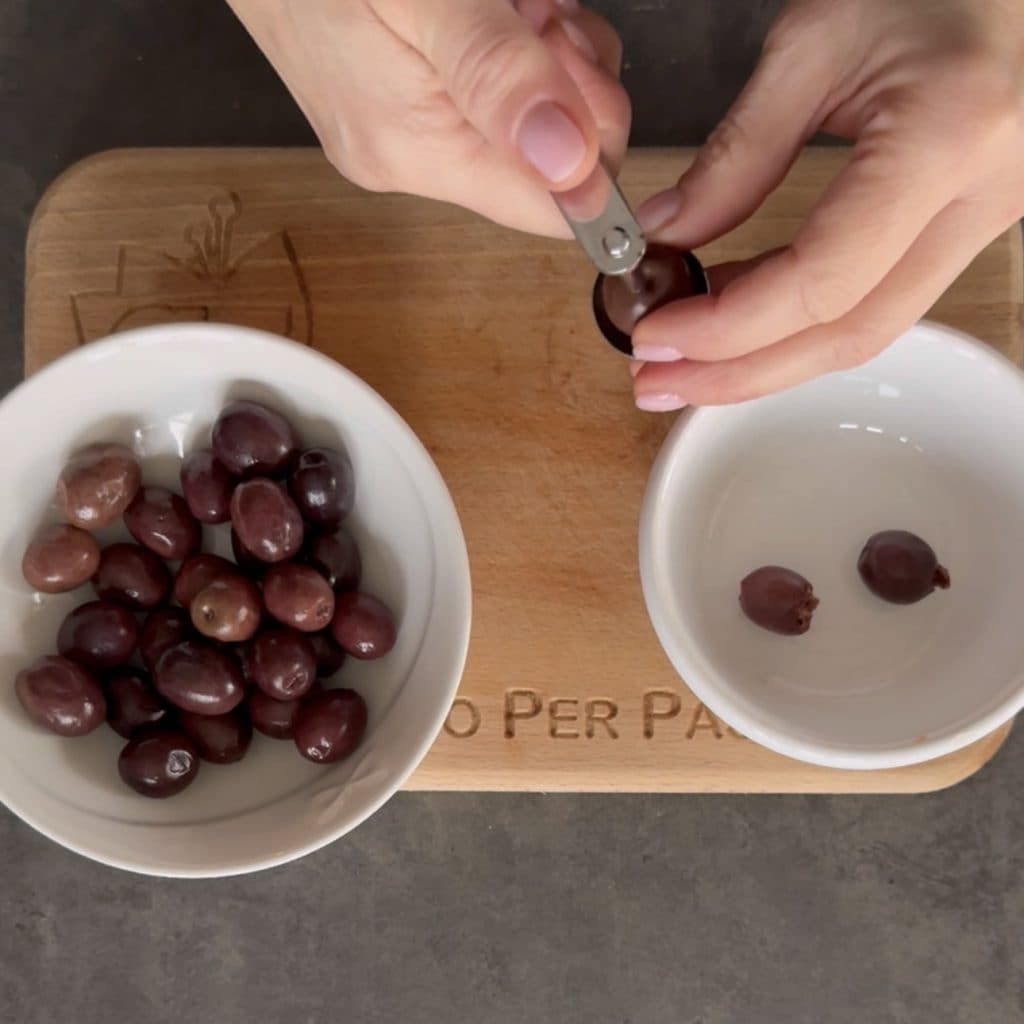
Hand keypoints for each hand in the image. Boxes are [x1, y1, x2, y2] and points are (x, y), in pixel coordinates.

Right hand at [226, 0, 628, 236]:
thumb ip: (498, 74)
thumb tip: (572, 167)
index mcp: (415, 151)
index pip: (549, 211)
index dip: (593, 144)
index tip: (570, 56)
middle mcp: (409, 160)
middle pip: (546, 166)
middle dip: (569, 84)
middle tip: (534, 12)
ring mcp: (400, 132)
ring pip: (527, 124)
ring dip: (547, 56)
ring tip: (507, 2)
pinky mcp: (396, 104)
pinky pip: (490, 97)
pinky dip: (514, 49)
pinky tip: (492, 9)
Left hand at [631, 0, 1023, 409]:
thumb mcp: (813, 43)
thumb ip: (737, 153)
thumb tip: (668, 236)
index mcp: (945, 137)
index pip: (822, 282)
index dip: (726, 328)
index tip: (655, 335)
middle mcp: (984, 195)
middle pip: (848, 334)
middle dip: (740, 374)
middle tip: (658, 381)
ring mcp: (989, 218)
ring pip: (867, 329)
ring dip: (767, 359)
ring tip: (684, 361)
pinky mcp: (970, 225)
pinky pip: (878, 298)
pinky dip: (800, 321)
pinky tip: (738, 319)